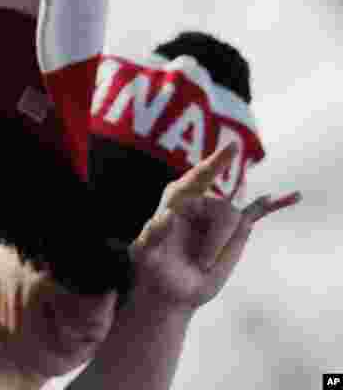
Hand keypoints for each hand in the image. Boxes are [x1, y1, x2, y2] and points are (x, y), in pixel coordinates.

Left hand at [129, 143, 301, 314]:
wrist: (171, 289)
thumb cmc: (151, 267)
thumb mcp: (144, 253)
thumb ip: (151, 234)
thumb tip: (167, 215)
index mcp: (177, 198)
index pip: (198, 177)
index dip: (216, 163)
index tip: (232, 149)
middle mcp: (201, 200)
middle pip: (223, 210)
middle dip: (214, 240)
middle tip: (200, 263)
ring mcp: (219, 212)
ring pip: (236, 221)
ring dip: (221, 246)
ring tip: (204, 262)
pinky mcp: (235, 228)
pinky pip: (259, 211)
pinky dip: (277, 203)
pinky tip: (294, 196)